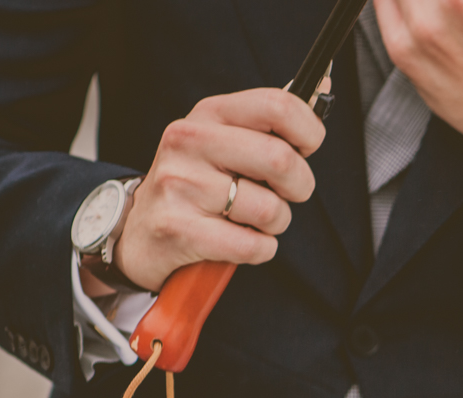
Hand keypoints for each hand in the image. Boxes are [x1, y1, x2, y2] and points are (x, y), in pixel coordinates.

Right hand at [114, 89, 324, 293]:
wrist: (139, 231)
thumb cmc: (200, 184)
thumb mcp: (226, 141)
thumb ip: (271, 122)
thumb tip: (323, 82)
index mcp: (209, 113)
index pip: (279, 105)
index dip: (309, 133)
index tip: (306, 150)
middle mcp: (189, 141)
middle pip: (281, 159)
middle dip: (299, 186)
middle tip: (284, 194)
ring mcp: (180, 184)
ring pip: (270, 210)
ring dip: (275, 224)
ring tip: (248, 219)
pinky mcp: (178, 229)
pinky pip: (253, 246)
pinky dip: (260, 249)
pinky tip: (237, 240)